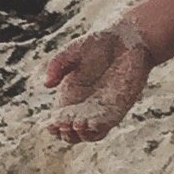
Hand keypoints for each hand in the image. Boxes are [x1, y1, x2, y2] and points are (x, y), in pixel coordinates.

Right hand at [43, 22, 150, 142]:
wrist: (127, 39)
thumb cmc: (98, 43)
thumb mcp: (73, 51)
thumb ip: (57, 65)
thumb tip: (47, 84)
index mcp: (70, 95)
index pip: (59, 119)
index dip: (54, 127)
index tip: (51, 124)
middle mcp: (85, 105)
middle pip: (73, 132)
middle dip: (67, 133)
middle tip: (65, 124)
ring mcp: (102, 108)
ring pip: (90, 133)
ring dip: (83, 134)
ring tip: (78, 125)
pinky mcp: (120, 107)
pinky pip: (109, 123)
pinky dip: (100, 127)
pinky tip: (93, 124)